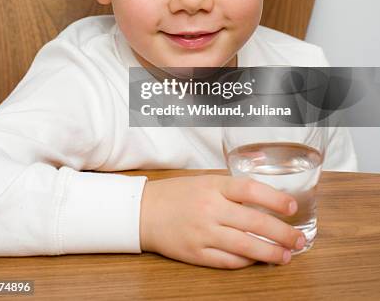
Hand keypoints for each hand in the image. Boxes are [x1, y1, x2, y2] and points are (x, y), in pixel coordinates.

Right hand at [139, 174, 305, 268]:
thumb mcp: (204, 181)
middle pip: (254, 221)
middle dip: (282, 233)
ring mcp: (203, 233)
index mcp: (213, 186)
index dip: (274, 198)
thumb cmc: (177, 194)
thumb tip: (264, 193)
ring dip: (269, 252)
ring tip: (286, 255)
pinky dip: (246, 262)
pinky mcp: (196, 253)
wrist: (144, 211)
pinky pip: (228, 261)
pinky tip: (258, 261)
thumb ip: (230, 187)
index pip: (250, 189)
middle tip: (299, 240)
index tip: (292, 207)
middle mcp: (210, 208)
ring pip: (244, 246)